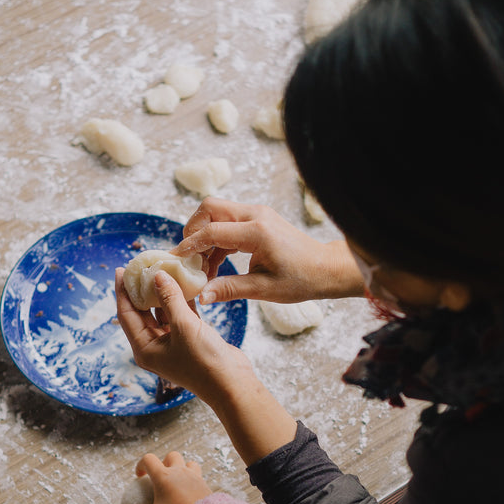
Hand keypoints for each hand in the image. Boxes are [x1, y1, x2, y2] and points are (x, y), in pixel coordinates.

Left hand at [116, 267, 251, 402]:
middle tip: (142, 266)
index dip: (123, 291)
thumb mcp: (184, 326)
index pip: (126, 315)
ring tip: (162, 270)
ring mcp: (172, 344)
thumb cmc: (204, 361)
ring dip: (162, 293)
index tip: (122, 269)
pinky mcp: (189, 339)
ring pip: (161, 312)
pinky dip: (181, 300)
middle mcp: (154, 347)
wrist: (232, 384)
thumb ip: (170, 299)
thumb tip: (158, 275)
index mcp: (145, 349)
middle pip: (141, 312)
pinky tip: (183, 282)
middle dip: (141, 289)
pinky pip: (179, 315)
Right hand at [130, 452, 212, 503]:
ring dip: (182, 468)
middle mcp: (179, 471)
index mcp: (163, 476)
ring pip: (189, 463)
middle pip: (171, 455)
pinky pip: (198, 476)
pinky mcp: (205, 484)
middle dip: (164, 462)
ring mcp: (194, 476)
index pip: (148, 459)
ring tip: (178, 482)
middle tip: (162, 477)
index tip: (140, 476)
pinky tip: (189, 493)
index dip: (141, 465)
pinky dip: (193, 481)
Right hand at [177, 199, 363, 303]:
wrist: (326, 269)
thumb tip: (202, 295)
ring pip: (217, 212)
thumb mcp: (264, 289)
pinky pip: (228, 222)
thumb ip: (229, 289)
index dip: (191, 245)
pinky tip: (215, 264)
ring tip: (202, 267)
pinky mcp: (258, 220)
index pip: (212, 230)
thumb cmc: (301, 279)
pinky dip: (217, 239)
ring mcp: (257, 214)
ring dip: (204, 236)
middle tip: (189, 258)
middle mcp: (255, 215)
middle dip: (193, 230)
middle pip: (210, 208)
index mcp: (257, 231)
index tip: (177, 260)